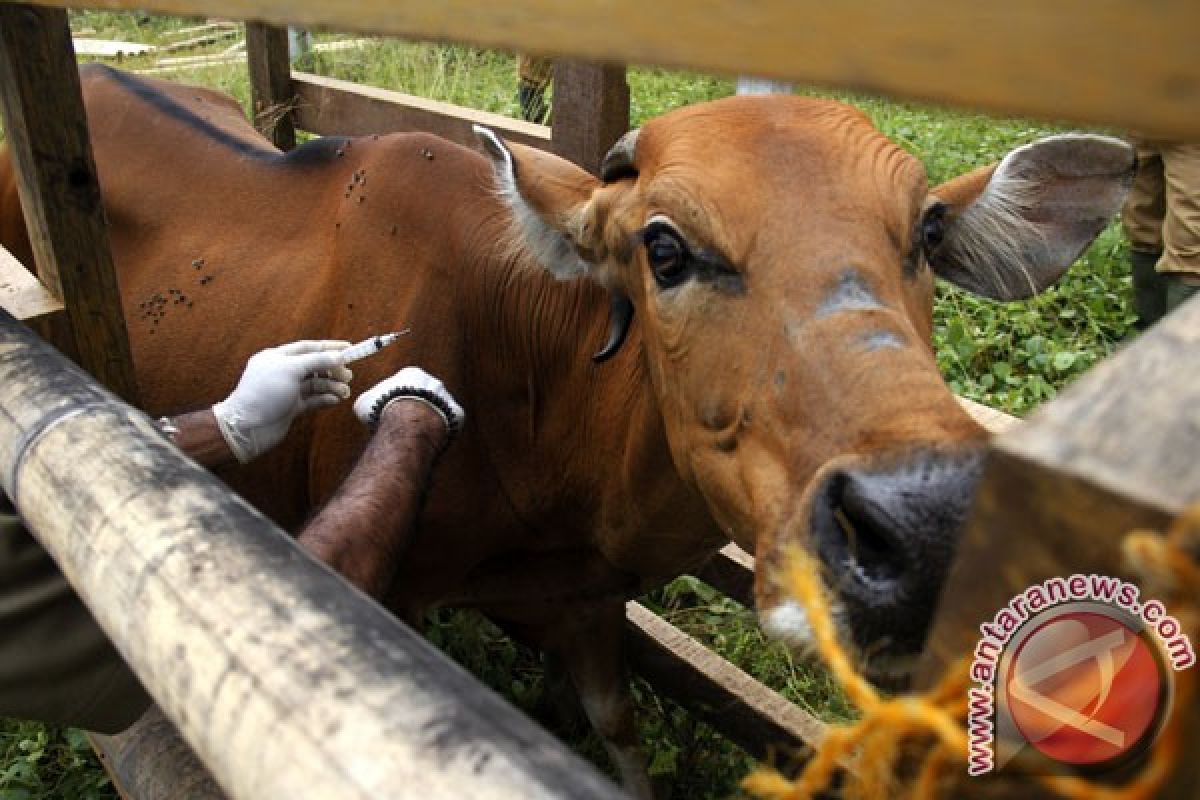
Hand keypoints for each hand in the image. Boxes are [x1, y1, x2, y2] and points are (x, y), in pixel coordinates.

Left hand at [213, 340, 352, 462]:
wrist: (248, 427)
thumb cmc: (264, 393)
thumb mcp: (291, 369)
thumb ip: (316, 360)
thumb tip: (338, 356)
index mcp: (278, 357)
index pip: (308, 348)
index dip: (329, 347)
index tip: (349, 348)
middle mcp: (283, 372)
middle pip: (314, 366)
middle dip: (332, 370)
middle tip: (348, 376)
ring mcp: (288, 391)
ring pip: (316, 384)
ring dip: (331, 386)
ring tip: (344, 391)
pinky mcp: (292, 407)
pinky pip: (313, 400)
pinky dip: (325, 399)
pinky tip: (334, 400)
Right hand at [353, 367, 463, 435]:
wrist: (409, 424)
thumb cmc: (386, 411)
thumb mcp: (364, 404)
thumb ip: (369, 402)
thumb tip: (366, 408)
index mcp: (412, 374)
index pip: (405, 385)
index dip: (396, 401)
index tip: (392, 412)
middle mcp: (433, 382)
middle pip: (424, 396)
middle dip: (415, 410)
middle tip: (405, 425)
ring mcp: (447, 398)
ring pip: (438, 410)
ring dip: (429, 420)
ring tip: (417, 434)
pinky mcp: (457, 415)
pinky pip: (450, 424)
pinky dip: (442, 431)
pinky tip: (430, 438)